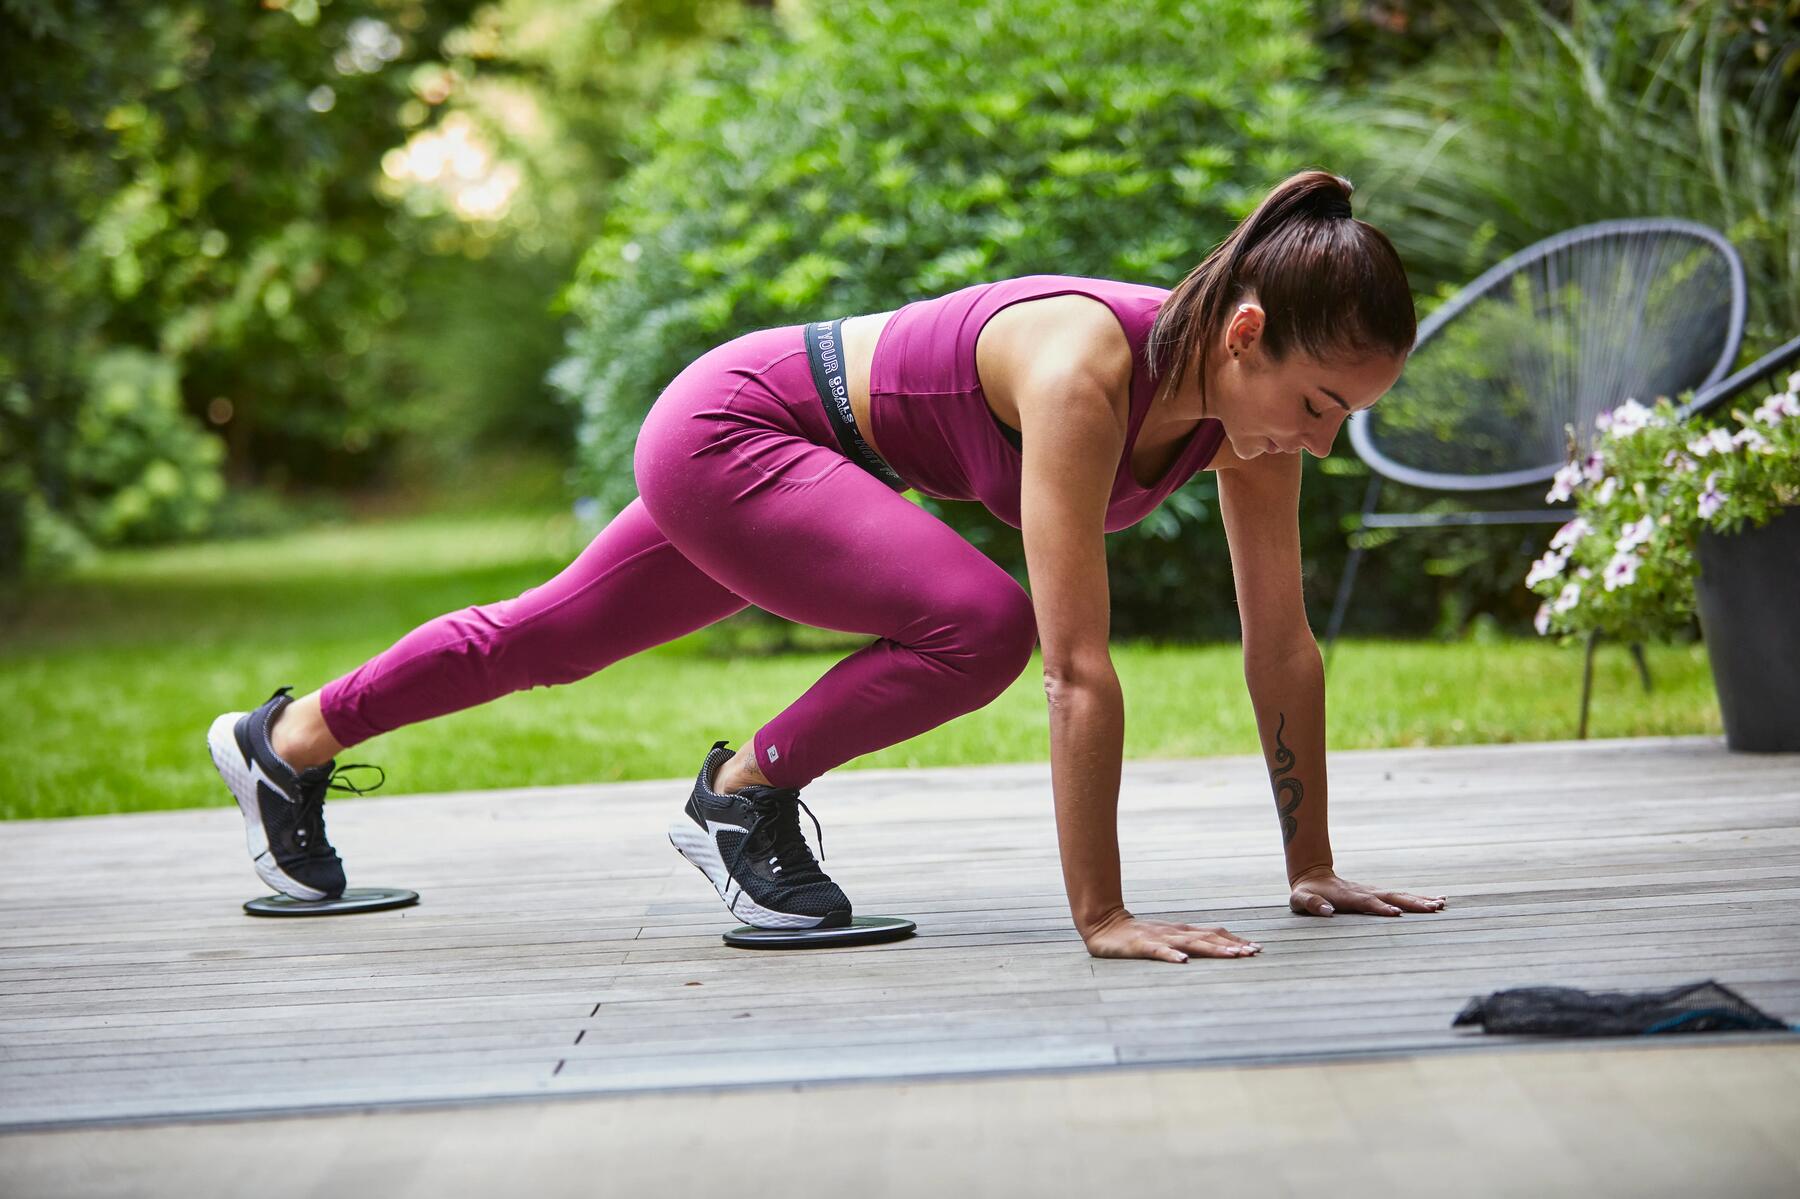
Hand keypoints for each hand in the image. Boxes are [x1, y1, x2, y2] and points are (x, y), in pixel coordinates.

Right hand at [1081, 909, 1261, 962]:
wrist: (1103, 924)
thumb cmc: (1137, 935)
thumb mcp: (1166, 938)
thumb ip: (1186, 943)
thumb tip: (1213, 948)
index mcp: (1181, 932)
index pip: (1213, 934)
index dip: (1235, 941)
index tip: (1256, 949)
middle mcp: (1174, 933)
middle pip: (1208, 938)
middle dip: (1232, 946)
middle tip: (1253, 953)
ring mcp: (1158, 938)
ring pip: (1189, 944)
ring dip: (1212, 949)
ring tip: (1231, 956)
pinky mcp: (1140, 946)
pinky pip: (1158, 951)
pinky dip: (1171, 956)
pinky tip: (1182, 962)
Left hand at [1288, 866, 1446, 916]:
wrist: (1312, 875)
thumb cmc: (1305, 892)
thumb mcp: (1300, 900)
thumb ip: (1312, 904)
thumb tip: (1327, 911)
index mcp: (1347, 896)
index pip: (1367, 902)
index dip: (1380, 907)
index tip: (1396, 913)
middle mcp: (1364, 892)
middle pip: (1391, 897)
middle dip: (1411, 903)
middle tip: (1433, 908)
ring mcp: (1372, 891)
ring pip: (1399, 895)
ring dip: (1420, 900)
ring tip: (1441, 904)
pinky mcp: (1377, 893)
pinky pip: (1400, 896)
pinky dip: (1418, 898)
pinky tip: (1435, 901)